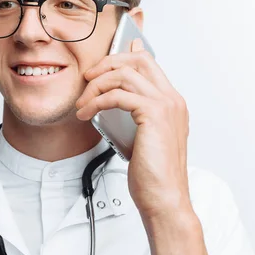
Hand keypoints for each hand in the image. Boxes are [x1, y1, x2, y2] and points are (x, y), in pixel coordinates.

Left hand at [75, 38, 191, 219]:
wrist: (164, 197)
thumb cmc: (152, 173)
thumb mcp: (142, 136)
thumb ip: (133, 114)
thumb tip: (116, 97)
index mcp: (172, 103)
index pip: (149, 63)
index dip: (123, 57)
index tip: (101, 65)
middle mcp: (172, 99)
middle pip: (138, 60)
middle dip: (108, 64)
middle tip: (88, 79)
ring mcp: (166, 105)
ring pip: (124, 75)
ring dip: (96, 86)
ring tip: (82, 103)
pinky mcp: (153, 114)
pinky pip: (117, 95)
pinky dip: (96, 101)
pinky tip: (86, 113)